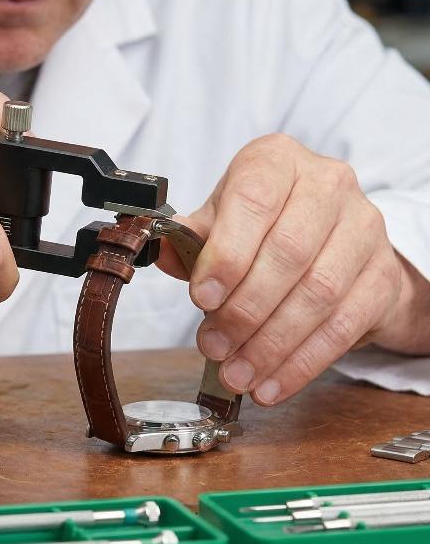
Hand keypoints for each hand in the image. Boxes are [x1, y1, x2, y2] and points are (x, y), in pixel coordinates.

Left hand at [156, 134, 403, 404]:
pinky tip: (271, 383)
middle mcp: (328, 183)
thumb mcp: (222, 219)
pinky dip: (303, 362)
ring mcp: (364, 228)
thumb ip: (191, 238)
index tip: (201, 298)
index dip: (227, 254)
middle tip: (214, 344)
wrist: (333, 239)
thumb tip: (162, 253)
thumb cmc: (265, 224)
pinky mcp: (382, 275)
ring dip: (272, 342)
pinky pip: (344, 325)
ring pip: (318, 292)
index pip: (253, 201)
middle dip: (245, 308)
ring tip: (237, 372)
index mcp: (277, 160)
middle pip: (288, 251)